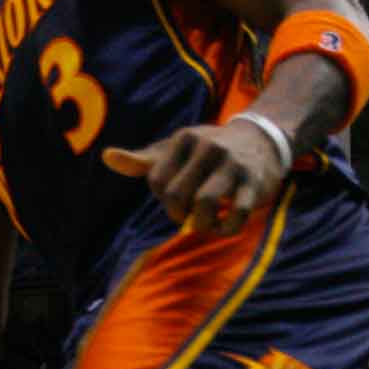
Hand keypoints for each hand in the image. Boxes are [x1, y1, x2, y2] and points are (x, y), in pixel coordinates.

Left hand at [102, 119, 289, 236]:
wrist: (261, 140)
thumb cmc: (208, 150)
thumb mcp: (176, 150)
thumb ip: (144, 160)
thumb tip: (107, 157)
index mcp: (185, 139)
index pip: (157, 181)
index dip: (163, 198)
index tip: (177, 197)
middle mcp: (208, 147)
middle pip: (177, 196)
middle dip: (179, 214)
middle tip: (190, 214)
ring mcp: (233, 165)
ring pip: (205, 205)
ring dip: (203, 225)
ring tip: (207, 224)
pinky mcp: (255, 184)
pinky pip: (237, 216)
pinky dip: (228, 229)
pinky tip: (226, 226)